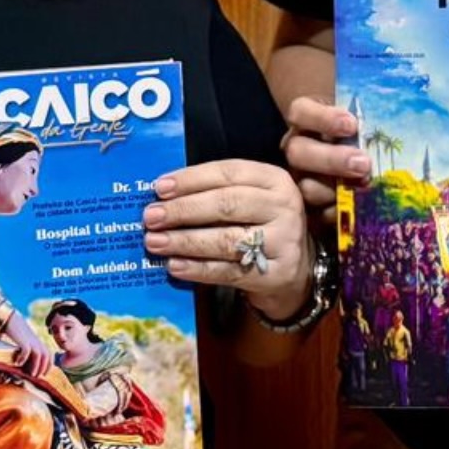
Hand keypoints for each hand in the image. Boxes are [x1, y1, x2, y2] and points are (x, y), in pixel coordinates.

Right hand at [5, 313, 54, 379]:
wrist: (12, 320)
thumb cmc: (19, 334)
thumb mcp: (27, 342)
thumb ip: (31, 351)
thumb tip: (28, 365)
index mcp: (40, 343)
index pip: (50, 355)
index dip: (49, 366)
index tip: (44, 375)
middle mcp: (37, 342)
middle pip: (46, 356)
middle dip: (43, 368)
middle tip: (36, 377)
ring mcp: (30, 340)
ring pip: (39, 355)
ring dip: (35, 366)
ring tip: (30, 375)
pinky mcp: (22, 339)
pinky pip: (26, 350)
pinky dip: (23, 358)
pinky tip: (17, 363)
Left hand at [144, 159, 312, 316]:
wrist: (297, 269)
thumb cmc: (260, 225)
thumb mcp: (251, 199)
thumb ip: (215, 192)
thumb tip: (162, 195)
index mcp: (274, 179)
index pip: (229, 173)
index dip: (192, 179)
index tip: (159, 187)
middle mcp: (283, 207)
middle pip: (227, 204)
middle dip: (183, 210)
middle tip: (151, 217)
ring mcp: (283, 242)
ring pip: (226, 239)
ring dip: (185, 241)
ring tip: (155, 242)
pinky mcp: (275, 275)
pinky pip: (228, 271)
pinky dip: (197, 269)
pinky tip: (174, 265)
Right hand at [279, 96, 365, 211]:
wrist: (370, 171)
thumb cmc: (368, 139)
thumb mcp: (366, 120)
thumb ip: (371, 112)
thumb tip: (396, 105)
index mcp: (307, 121)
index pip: (300, 112)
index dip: (322, 117)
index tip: (352, 125)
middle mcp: (298, 148)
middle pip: (298, 152)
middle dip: (331, 159)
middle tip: (363, 164)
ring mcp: (300, 179)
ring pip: (304, 186)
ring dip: (333, 189)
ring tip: (363, 188)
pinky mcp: (308, 208)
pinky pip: (315, 214)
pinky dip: (336, 213)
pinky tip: (355, 209)